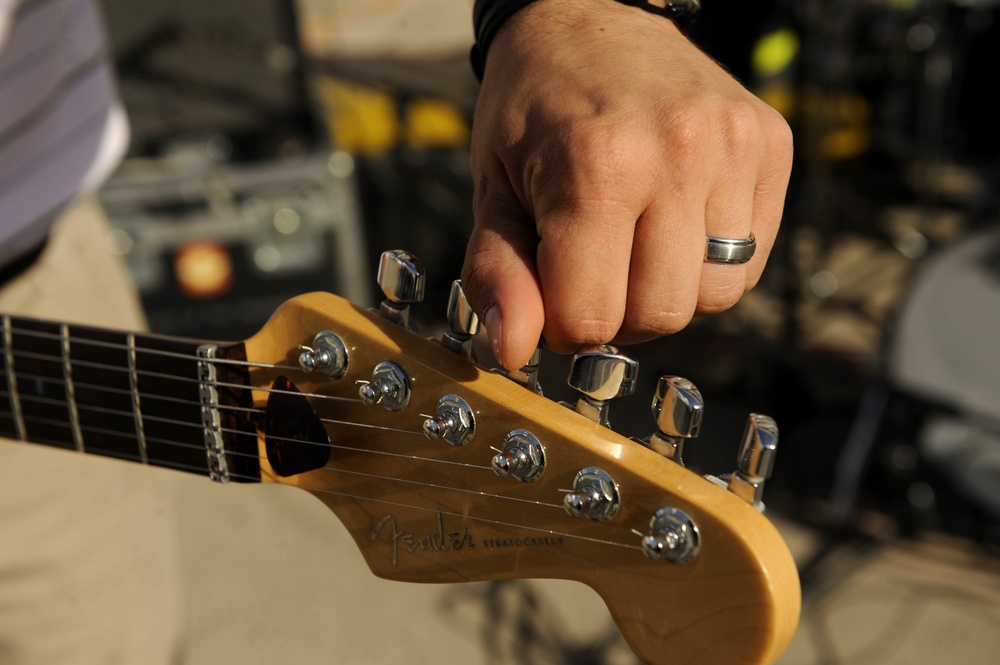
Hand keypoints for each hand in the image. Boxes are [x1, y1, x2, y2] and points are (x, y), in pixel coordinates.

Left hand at [461, 0, 792, 369]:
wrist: (588, 17)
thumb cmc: (533, 110)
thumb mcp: (494, 191)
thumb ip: (498, 275)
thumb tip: (515, 352)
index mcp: (596, 166)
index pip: (592, 317)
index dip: (564, 324)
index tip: (553, 290)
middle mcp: (677, 152)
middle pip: (663, 315)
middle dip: (620, 312)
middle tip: (594, 266)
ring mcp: (733, 145)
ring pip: (717, 295)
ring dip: (672, 289)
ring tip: (638, 241)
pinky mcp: (771, 142)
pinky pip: (753, 257)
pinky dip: (712, 260)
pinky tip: (677, 219)